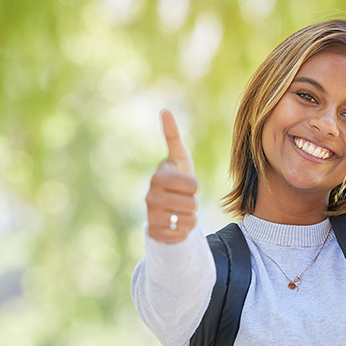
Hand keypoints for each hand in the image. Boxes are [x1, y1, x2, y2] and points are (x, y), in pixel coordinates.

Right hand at [145, 110, 198, 242]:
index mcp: (158, 177)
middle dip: (194, 203)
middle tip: (183, 200)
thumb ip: (173, 137)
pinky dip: (183, 232)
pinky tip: (175, 225)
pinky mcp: (153, 233)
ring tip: (180, 212)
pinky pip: (180, 235)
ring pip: (188, 220)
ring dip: (190, 218)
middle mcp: (150, 197)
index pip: (193, 185)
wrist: (166, 209)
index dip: (195, 186)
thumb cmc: (177, 180)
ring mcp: (150, 216)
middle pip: (192, 204)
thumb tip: (165, 110)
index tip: (186, 185)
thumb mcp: (179, 159)